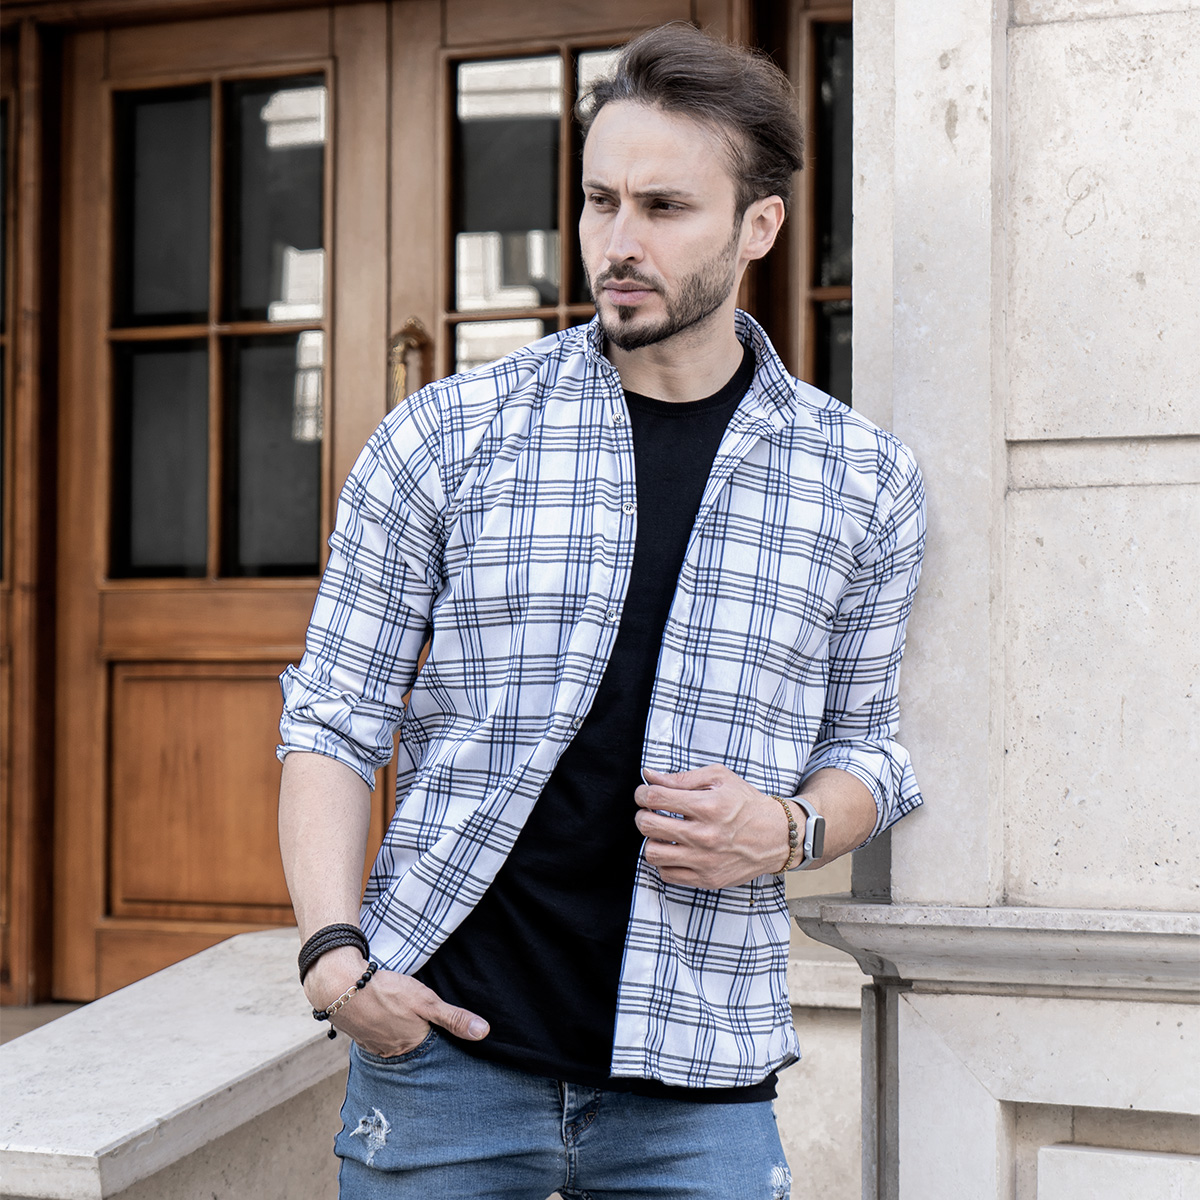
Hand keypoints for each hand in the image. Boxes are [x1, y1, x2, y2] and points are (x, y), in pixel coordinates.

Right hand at [303, 945, 488, 1055]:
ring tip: (402, 1017)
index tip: (442, 1026)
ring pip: (394, 1040)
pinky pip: (377, 1034)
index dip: (439, 1034)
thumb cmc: (386, 991)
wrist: (340, 985)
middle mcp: (392, 1051)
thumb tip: (483, 1032)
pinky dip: (382, 1026)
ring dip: (399, 1030)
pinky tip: (384, 1015)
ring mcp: (374, 1045)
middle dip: (418, 1034)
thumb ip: (453, 1018)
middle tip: (419, 1018)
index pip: (434, 1045)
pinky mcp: (360, 1035)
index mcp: (411, 1045)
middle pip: (413, 1044)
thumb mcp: (426, 1001)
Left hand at [633, 765, 788, 889]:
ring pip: (653, 853)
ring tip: (662, 834)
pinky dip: (664, 861)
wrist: (776, 835)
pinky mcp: (707, 878)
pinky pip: (667, 874)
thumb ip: (682, 777)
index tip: (645, 794)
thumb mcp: (719, 778)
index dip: (642, 793)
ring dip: (651, 840)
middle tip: (650, 812)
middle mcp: (704, 835)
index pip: (655, 798)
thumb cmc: (746, 803)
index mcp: (707, 806)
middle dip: (643, 815)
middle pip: (648, 825)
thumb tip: (649, 775)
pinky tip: (674, 850)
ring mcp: (705, 860)